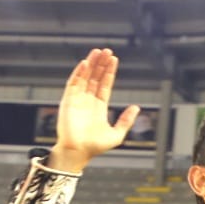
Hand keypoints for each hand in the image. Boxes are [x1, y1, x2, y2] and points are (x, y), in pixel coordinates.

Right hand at [50, 48, 139, 170]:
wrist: (78, 152)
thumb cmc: (94, 147)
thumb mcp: (116, 135)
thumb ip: (126, 120)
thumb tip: (136, 107)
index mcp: (99, 107)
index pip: (105, 84)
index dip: (109, 72)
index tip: (114, 60)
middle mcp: (88, 101)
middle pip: (95, 77)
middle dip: (101, 64)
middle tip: (107, 50)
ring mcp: (78, 99)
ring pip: (85, 76)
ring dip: (91, 63)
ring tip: (98, 51)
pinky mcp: (68, 100)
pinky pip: (73, 83)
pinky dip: (79, 72)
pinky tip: (86, 63)